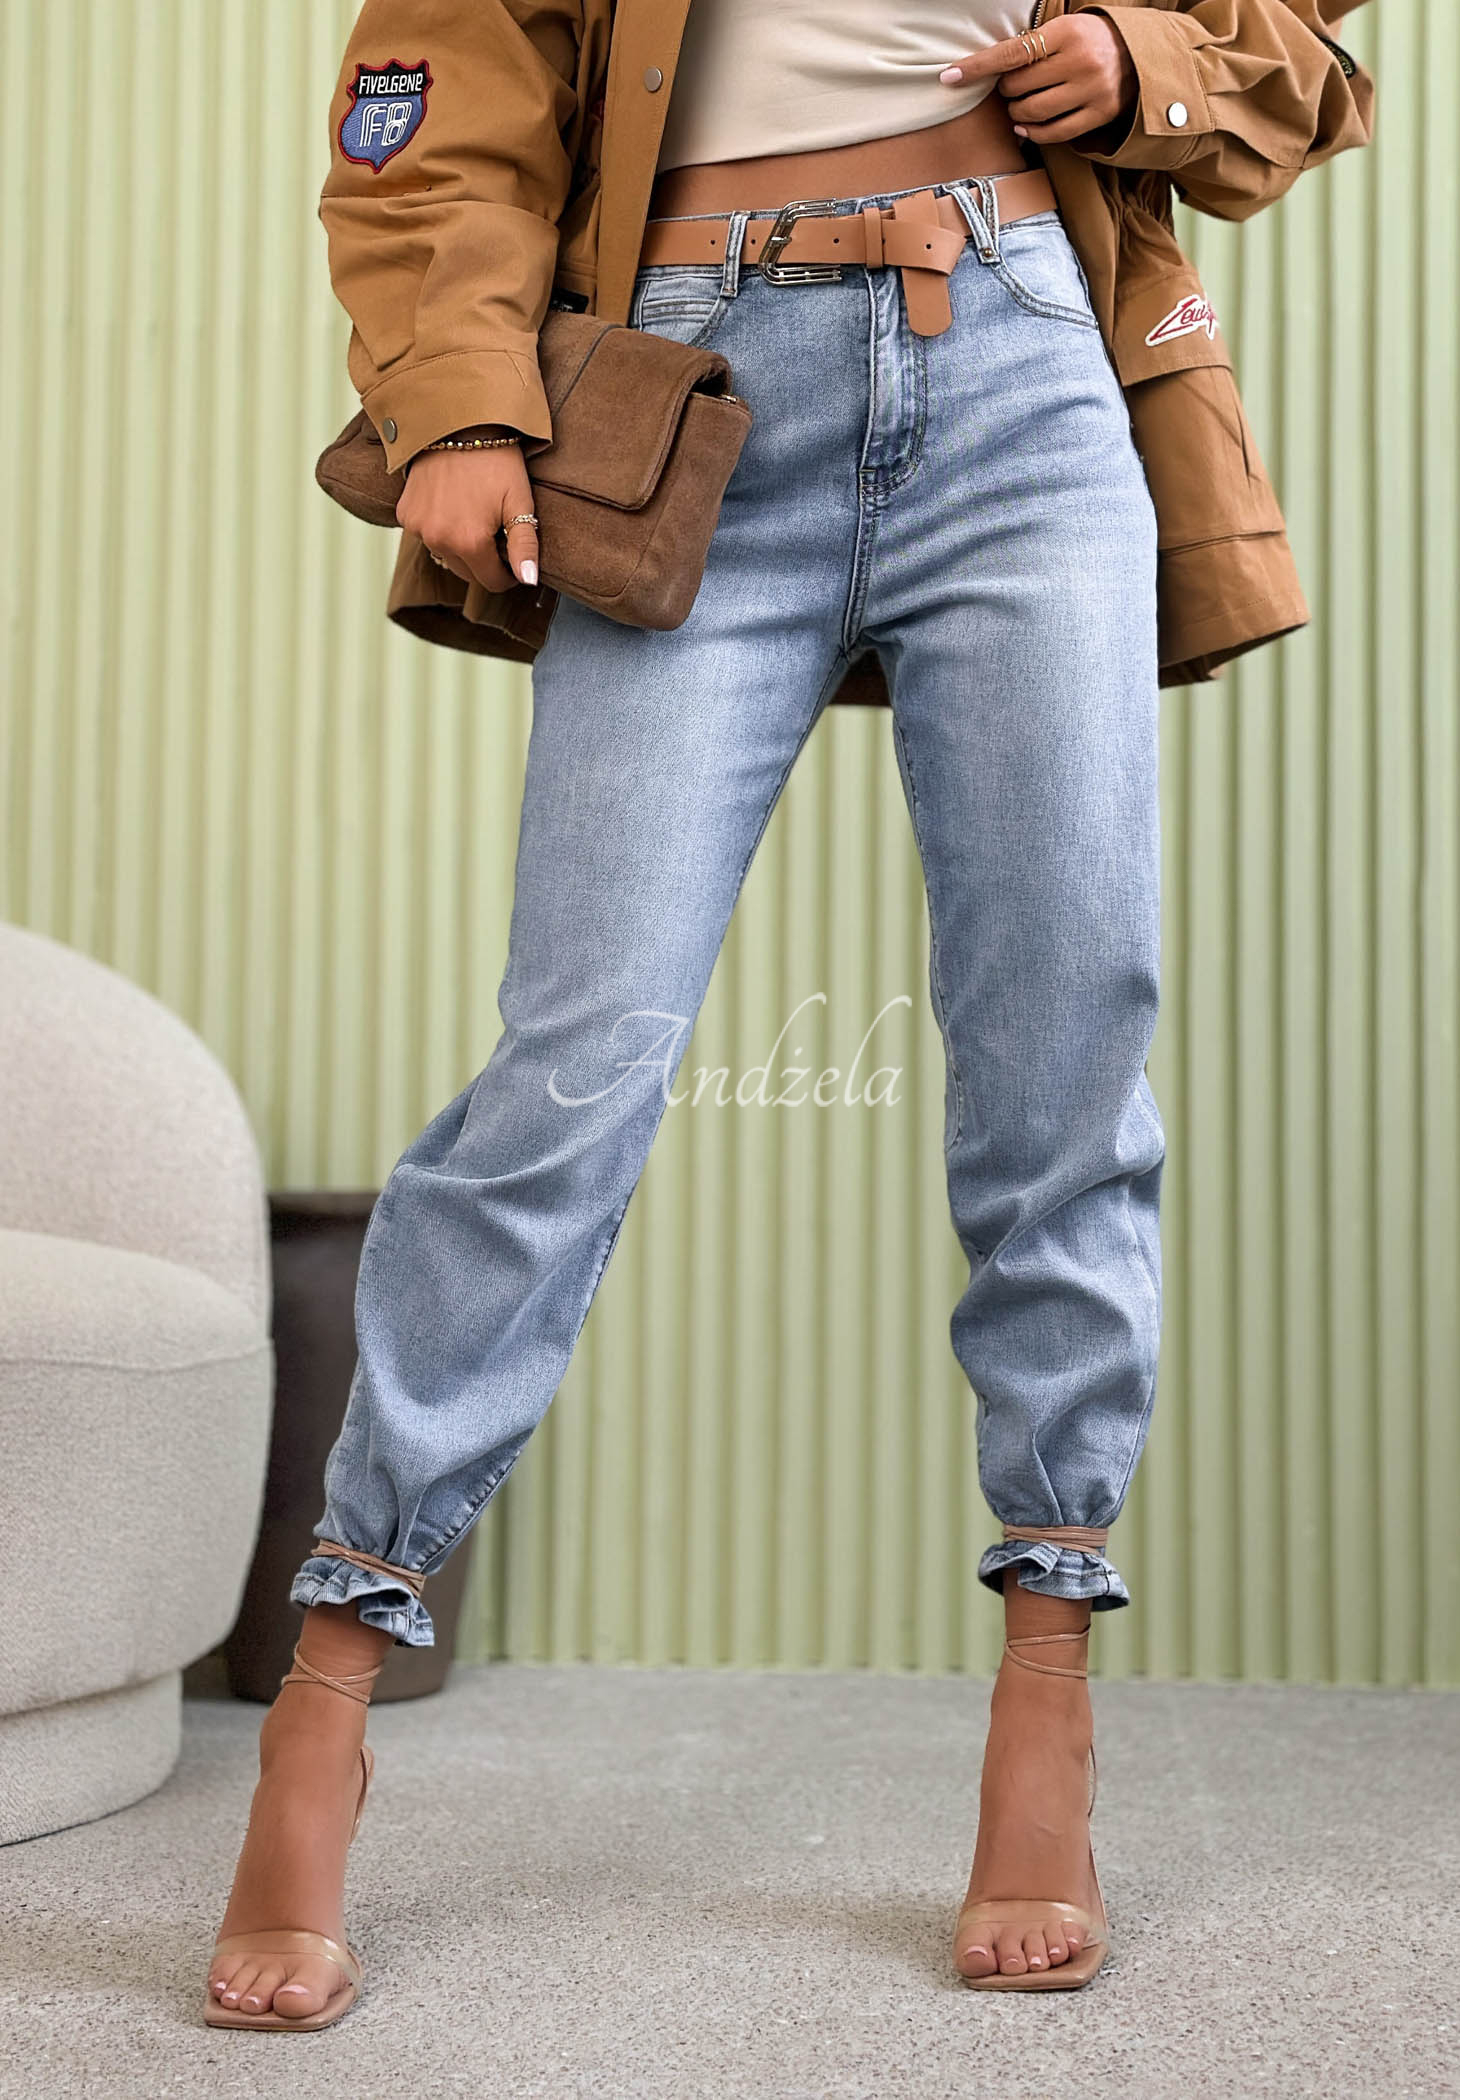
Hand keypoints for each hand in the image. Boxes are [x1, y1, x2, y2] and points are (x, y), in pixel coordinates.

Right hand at [396, 426, 539, 591]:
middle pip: (467, 572)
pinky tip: (450, 503)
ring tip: (472, 512)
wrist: (456, 422)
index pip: (491, 581)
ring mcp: (418, 529)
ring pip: (446, 555)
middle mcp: (439, 541)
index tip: (512, 556)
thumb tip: (528, 580)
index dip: (507, 573)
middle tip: (494, 528)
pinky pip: (426, 535)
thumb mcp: (519, 501)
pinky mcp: (405, 515)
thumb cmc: (495, 460)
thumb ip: (525, 546)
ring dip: (460, 545)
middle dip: (484, 559)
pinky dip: (439, 528)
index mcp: (470, 542)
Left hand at [939, 15, 1137, 146]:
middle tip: (1013, 85)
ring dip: (1016, 112)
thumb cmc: (1088, 40)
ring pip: (1032, 112)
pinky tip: (1024, 125)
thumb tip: (985, 69)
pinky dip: (1032, 132)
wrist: (1137, 52)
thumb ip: (1031, 45)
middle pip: (1018, 86)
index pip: (1011, 54)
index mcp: (1067, 32)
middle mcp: (1080, 61)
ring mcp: (1091, 90)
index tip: (948, 77)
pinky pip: (1054, 133)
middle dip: (1006, 89)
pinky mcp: (1099, 114)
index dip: (977, 67)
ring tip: (1019, 104)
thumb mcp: (1063, 29)